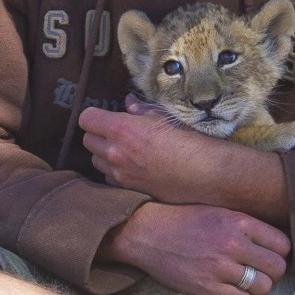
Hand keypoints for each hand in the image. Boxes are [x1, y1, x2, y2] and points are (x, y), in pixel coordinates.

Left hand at [79, 96, 288, 224]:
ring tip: (125, 150)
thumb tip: (128, 104)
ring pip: (96, 161)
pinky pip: (109, 179)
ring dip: (104, 154)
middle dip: (98, 134)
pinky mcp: (129, 190)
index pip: (86, 118)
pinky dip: (114, 172)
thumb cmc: (191, 141)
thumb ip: (142, 110)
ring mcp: (120, 175)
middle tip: (116, 131)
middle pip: (87, 140)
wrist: (209, 174)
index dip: (95, 115)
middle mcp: (115, 153)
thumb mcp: (167, 117)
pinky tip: (133, 167)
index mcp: (122, 129)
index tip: (106, 115)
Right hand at [98, 202, 290, 294]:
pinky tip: (232, 286)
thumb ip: (245, 224)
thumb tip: (272, 240)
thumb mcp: (217, 211)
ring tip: (249, 280)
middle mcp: (233, 244)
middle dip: (274, 270)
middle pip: (277, 267)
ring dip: (259, 285)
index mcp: (238, 221)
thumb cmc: (183, 218)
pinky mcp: (207, 287)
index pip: (282, 243)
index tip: (274, 253)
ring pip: (262, 286)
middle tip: (264, 269)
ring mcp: (220, 268)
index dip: (281, 251)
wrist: (147, 232)